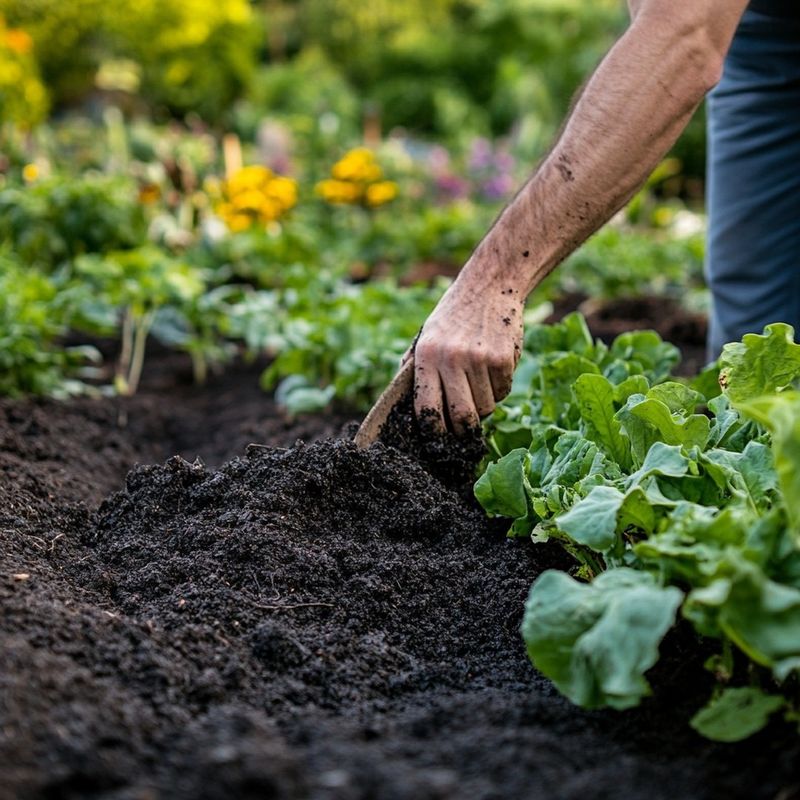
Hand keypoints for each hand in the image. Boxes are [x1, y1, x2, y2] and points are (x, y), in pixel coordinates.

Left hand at [411, 276, 522, 433]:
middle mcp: (450, 358)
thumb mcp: (425, 336)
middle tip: (465, 436)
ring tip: (480, 386)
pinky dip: (500, 389)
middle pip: (461, 416)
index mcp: (426, 356)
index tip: (438, 442)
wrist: (489, 286)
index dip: (433, 431)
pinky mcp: (503, 359)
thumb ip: (415, 368)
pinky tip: (494, 369)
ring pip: (485, 406)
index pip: (426, 407)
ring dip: (484, 405)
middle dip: (464, 432)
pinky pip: (503, 391)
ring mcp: (479, 359)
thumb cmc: (452, 316)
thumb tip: (402, 404)